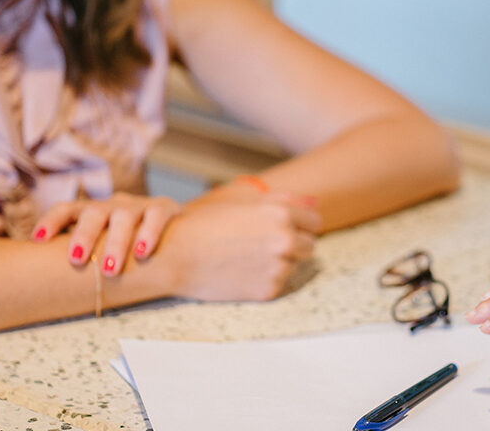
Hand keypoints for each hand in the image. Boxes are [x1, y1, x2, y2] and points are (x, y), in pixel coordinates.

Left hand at [34, 193, 181, 275]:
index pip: (67, 209)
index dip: (52, 221)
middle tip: (77, 260)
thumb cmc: (127, 245)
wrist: (175, 231)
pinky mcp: (164, 208)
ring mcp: (138, 206)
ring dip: (116, 242)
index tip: (38, 239)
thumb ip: (83, 256)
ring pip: (124, 216)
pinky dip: (149, 233)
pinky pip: (156, 216)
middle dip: (84, 235)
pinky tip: (142, 253)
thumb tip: (42, 283)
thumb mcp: (103, 244)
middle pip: (94, 213)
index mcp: (92, 213)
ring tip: (110, 269)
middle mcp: (112, 205)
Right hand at [160, 197, 319, 300]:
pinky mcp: (269, 289)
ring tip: (248, 256)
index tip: (287, 227)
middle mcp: (285, 240)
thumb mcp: (244, 200)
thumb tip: (314, 203)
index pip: (314, 222)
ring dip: (280, 261)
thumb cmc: (206, 222)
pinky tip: (242, 270)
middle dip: (294, 244)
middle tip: (264, 244)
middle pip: (309, 245)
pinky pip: (280, 282)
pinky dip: (266, 278)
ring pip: (295, 265)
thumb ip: (284, 200)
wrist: (174, 255)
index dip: (300, 224)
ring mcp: (278, 267)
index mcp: (281, 213)